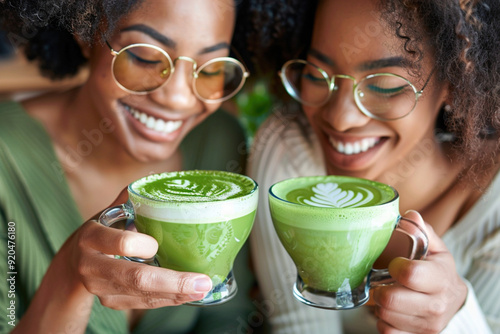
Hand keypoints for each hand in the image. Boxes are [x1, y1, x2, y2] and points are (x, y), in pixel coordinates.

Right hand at [65, 187, 212, 308]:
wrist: (74, 263)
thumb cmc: (101, 232)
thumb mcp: (108, 213)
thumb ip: (129, 200)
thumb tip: (157, 180)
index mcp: (92, 237)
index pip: (120, 242)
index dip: (141, 245)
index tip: (158, 244)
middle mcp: (92, 266)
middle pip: (135, 277)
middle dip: (173, 281)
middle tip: (202, 281)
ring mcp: (101, 288)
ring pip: (142, 295)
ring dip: (176, 293)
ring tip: (203, 287)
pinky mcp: (112, 302)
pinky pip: (144, 303)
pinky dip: (168, 299)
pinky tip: (188, 294)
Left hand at [372, 210, 467, 333]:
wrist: (452, 299)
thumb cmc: (437, 270)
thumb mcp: (434, 248)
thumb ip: (422, 231)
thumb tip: (410, 215)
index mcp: (440, 278)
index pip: (410, 274)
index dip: (394, 267)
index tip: (394, 263)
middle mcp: (436, 305)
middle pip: (391, 299)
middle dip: (380, 288)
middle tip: (382, 281)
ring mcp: (427, 324)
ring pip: (385, 315)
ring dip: (380, 304)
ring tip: (387, 293)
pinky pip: (386, 331)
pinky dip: (382, 320)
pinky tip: (390, 309)